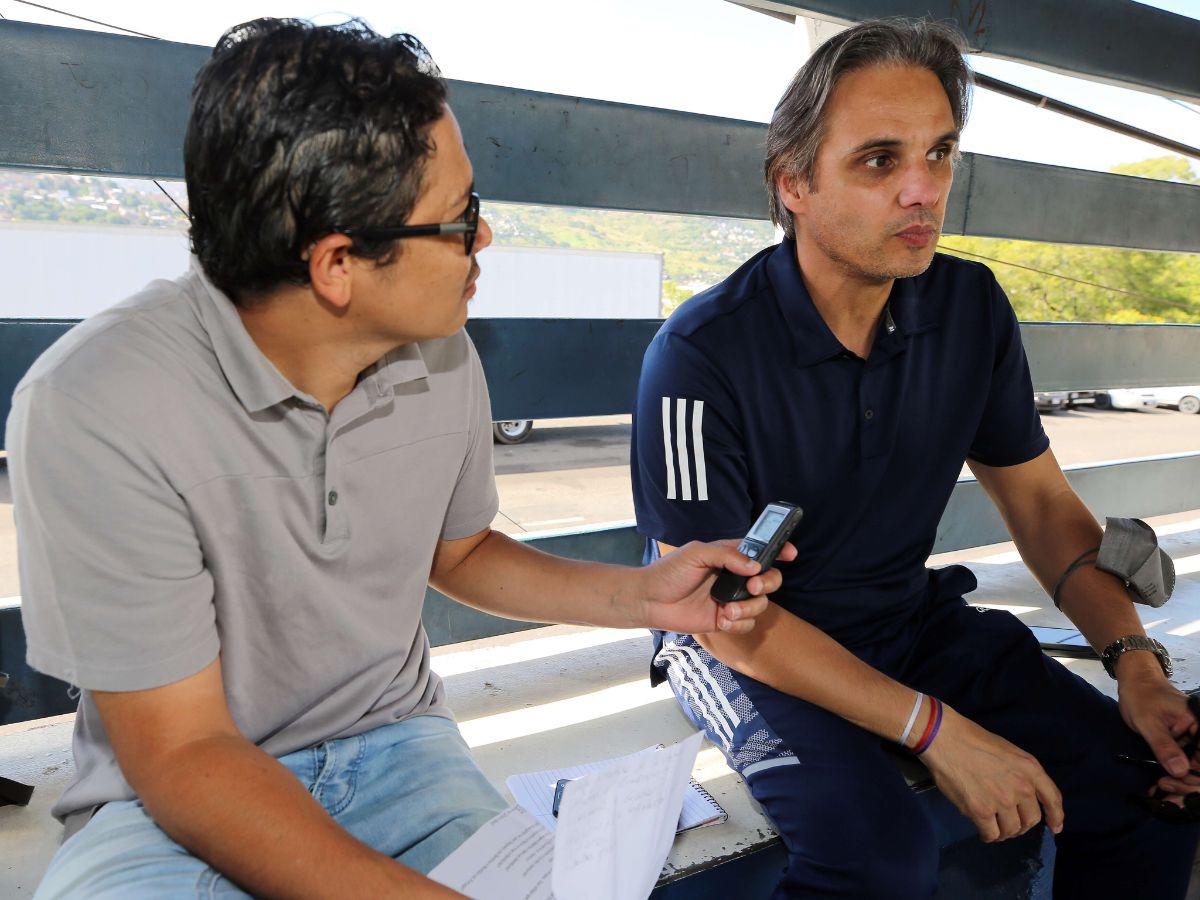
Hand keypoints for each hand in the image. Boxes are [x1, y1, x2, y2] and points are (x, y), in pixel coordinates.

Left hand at [636, 539, 794, 634]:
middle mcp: (734, 577)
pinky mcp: (724, 620)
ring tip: (727, 609)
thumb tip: (755, 566)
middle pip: (768, 579)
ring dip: (749, 607)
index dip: (779, 550)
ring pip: (760, 604)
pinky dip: (739, 623)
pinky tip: (722, 619)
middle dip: (767, 583)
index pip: (760, 551)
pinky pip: (747, 623)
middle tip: (752, 586)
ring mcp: (731, 599)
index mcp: (729, 556)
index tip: (790, 553)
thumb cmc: (669, 572)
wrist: (650, 600)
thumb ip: (727, 555)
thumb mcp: (697, 553)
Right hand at [921, 705, 1063, 842]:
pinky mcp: (980, 811)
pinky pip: (991, 834)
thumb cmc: (974, 740)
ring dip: (1004, 832)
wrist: (945, 739)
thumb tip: (1022, 797)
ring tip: (994, 828)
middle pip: (1031, 820)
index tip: (1055, 827)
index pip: (1052, 798)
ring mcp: (1001, 801)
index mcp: (1030, 769)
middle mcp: (1022, 787)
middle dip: (1021, 825)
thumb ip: (1021, 773)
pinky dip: (988, 836)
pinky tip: (983, 831)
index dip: (1056, 816)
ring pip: (1011, 830)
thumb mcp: (1009, 751)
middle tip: (1008, 823)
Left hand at [1116, 658, 1199, 802]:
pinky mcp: (1184, 747)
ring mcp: (1194, 743)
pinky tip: (1161, 788)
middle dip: (1188, 785)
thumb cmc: (1142, 696)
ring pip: (1195, 773)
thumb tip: (1180, 771)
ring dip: (1181, 786)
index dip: (1195, 779)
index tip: (1175, 786)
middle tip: (1164, 787)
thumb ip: (1164, 745)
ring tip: (1160, 788)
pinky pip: (1185, 767)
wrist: (1136, 684)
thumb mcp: (1149, 721)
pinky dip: (1175, 779)